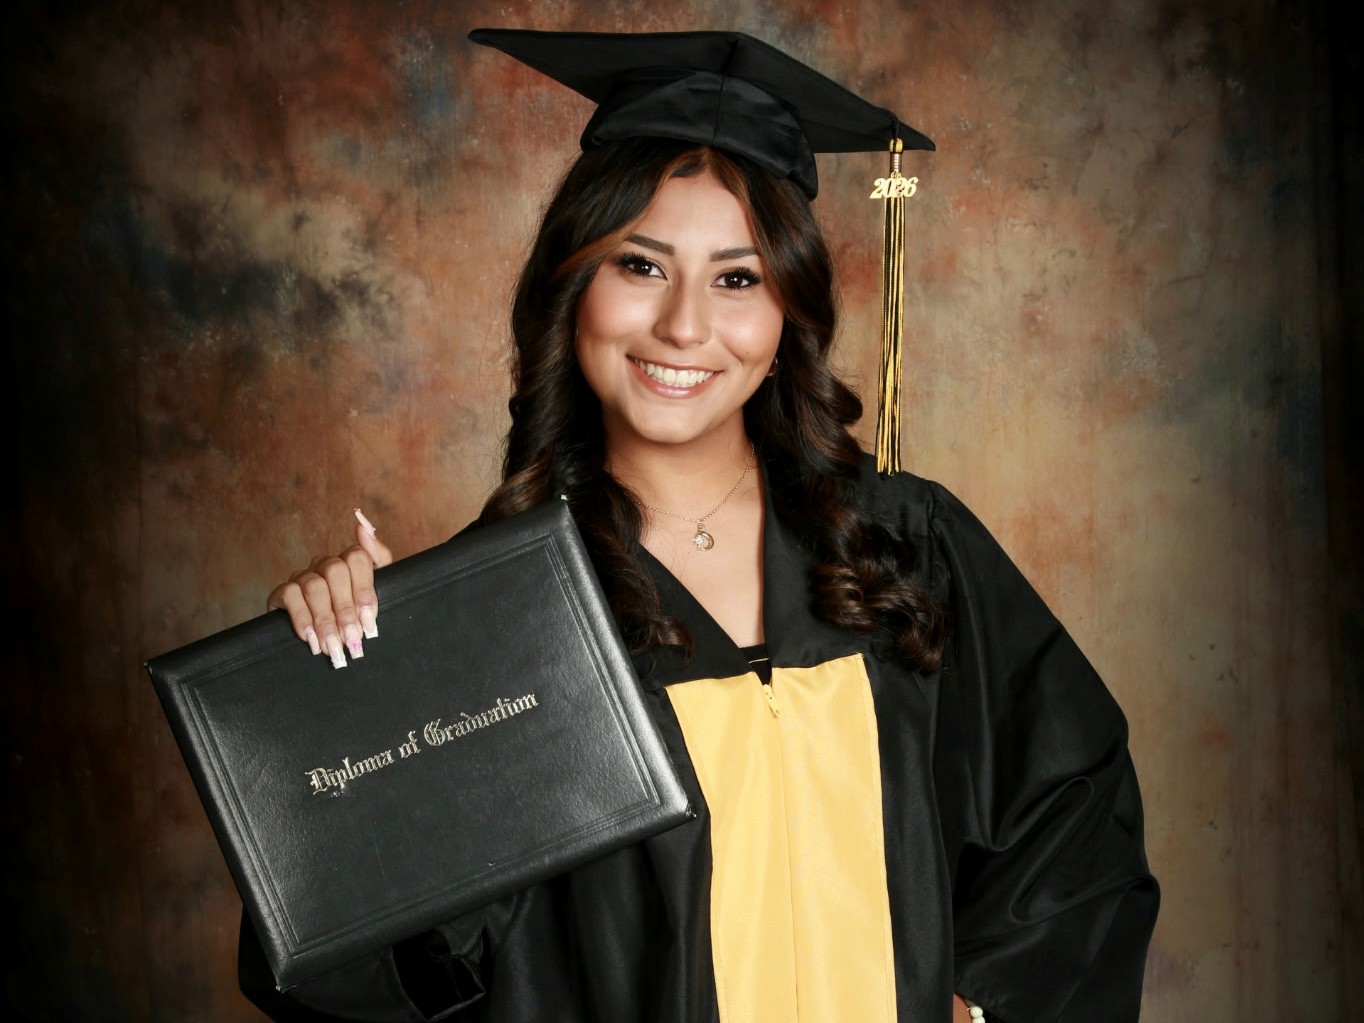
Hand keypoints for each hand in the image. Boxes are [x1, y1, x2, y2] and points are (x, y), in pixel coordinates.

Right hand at [267, 508, 393, 667]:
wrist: (325, 639)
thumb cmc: (356, 613)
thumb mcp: (378, 589)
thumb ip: (379, 558)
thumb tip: (363, 527)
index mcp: (350, 562)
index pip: (358, 558)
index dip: (364, 590)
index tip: (370, 622)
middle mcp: (326, 564)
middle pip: (335, 572)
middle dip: (346, 610)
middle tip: (352, 639)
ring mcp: (303, 576)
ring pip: (314, 586)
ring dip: (325, 620)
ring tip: (333, 646)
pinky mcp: (283, 592)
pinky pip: (290, 596)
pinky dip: (302, 619)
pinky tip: (311, 639)